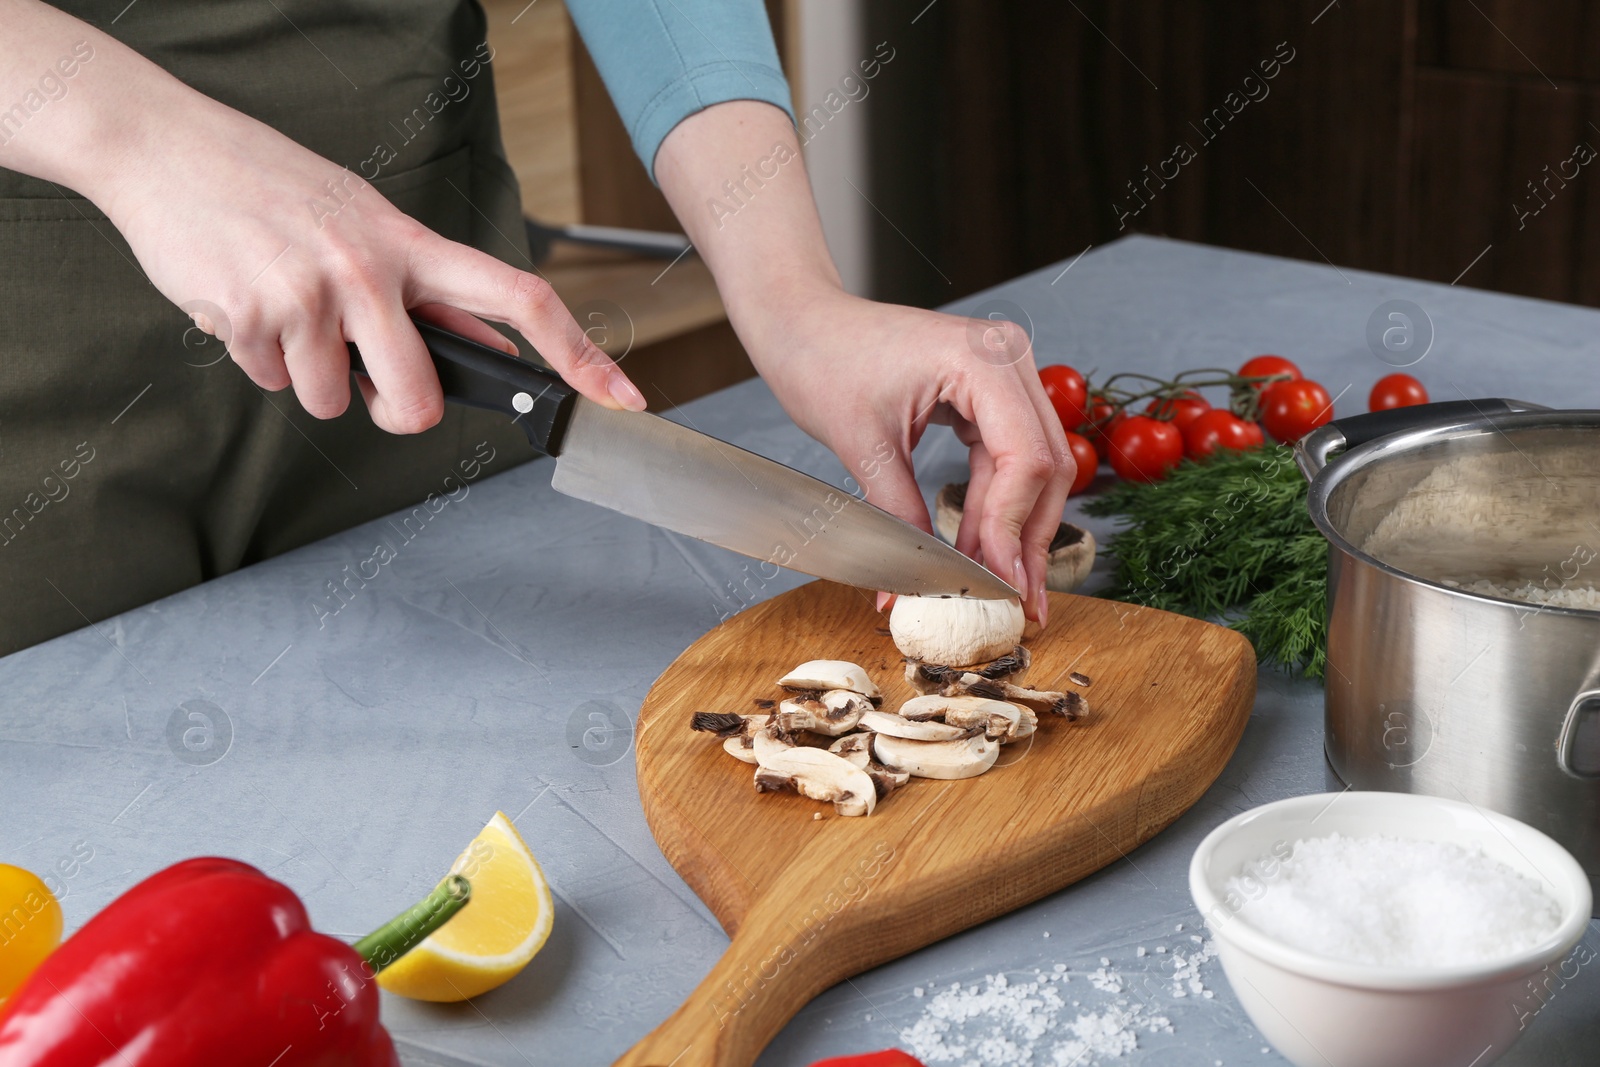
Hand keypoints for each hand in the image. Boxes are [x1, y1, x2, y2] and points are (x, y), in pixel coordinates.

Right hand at [29, 35, 647, 431]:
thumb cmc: (272, 188)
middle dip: (396, 413)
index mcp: (411, 245)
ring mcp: (310, 295)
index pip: (521, 298)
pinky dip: (256, 358)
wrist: (163, 146)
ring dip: (307, 376)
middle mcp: (370, 270)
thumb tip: (497, 349)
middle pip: (419, 400)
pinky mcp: (252, 317)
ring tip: (284, 307)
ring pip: (331, 402)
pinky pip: (270, 382)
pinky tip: (245, 301)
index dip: (579, 353)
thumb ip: (429, 291)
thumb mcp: (367, 222)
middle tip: (368, 383)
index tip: (618, 394)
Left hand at [741, 286, 1073, 623]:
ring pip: (1036, 468)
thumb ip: (900, 515)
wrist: (805, 324)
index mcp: (982, 359)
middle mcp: (1008, 359)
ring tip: (1002, 587)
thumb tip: (915, 585)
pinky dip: (997, 506)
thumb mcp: (862, 445)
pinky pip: (1009, 458)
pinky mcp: (991, 392)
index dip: (1013, 530)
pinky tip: (984, 550)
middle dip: (1028, 540)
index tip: (1001, 585)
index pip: (1024, 459)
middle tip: (1022, 604)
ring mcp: (1005, 373)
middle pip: (1046, 467)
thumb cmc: (824, 360)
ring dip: (1016, 530)